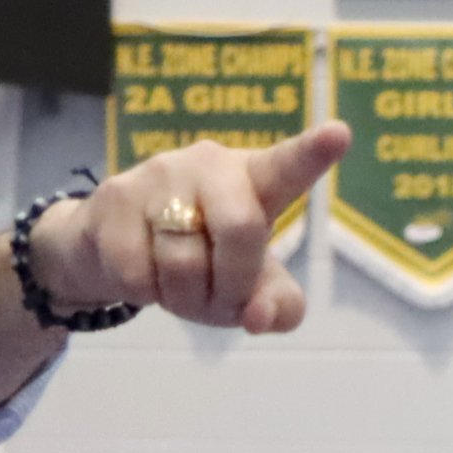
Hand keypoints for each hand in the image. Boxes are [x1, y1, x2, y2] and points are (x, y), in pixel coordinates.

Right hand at [31, 122, 347, 337]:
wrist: (113, 249)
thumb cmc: (202, 262)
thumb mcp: (251, 289)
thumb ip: (277, 305)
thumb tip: (259, 318)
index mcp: (255, 180)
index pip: (287, 166)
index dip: (312, 154)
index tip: (339, 134)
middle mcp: (211, 165)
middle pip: (239, 230)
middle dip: (233, 285)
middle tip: (221, 302)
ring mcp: (160, 174)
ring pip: (184, 262)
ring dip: (186, 299)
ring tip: (178, 288)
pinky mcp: (115, 196)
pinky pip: (137, 272)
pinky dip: (145, 293)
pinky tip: (142, 274)